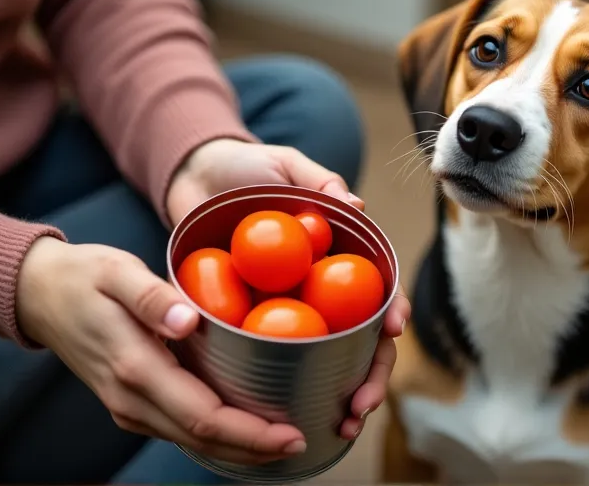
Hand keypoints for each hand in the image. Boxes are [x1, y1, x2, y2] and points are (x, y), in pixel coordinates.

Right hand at [16, 236, 307, 463]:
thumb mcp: (117, 271)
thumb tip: (189, 321)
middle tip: (300, 441)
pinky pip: (178, 430)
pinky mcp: (129, 403)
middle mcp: (130, 398)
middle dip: (253, 448)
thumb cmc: (84, 275)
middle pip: (201, 439)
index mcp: (134, 366)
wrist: (39, 294)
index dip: (248, 433)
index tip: (289, 433)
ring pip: (190, 442)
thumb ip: (151, 297)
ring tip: (281, 440)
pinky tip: (243, 428)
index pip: (201, 415)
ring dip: (237, 448)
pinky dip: (215, 437)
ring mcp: (127, 406)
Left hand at [166, 139, 411, 437]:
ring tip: (340, 422)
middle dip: (370, 372)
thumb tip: (355, 204)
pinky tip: (291, 412)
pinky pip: (272, 353)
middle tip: (361, 404)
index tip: (394, 332)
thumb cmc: (245, 166)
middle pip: (358, 334)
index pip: (376, 285)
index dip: (392, 309)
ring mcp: (288, 305)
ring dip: (338, 391)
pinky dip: (287, 381)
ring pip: (324, 354)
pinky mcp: (252, 318)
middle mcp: (320, 284)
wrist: (193, 178)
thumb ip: (315, 180)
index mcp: (338, 252)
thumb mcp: (282, 165)